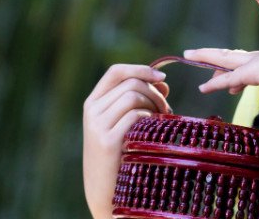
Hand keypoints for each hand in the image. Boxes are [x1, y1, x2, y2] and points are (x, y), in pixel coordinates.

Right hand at [82, 64, 171, 217]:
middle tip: (166, 109)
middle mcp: (92, 110)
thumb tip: (163, 82)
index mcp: (93, 102)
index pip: (116, 71)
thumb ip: (140, 99)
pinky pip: (137, 115)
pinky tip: (153, 131)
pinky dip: (151, 119)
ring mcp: (97, 125)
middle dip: (156, 92)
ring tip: (162, 120)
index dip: (141, 69)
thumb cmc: (122, 153)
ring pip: (135, 96)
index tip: (163, 78)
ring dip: (156, 105)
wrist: (107, 190)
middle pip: (132, 83)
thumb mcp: (125, 122)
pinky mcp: (107, 140)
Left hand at [184, 37, 258, 97]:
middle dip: (214, 55)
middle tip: (196, 54)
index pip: (249, 62)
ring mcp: (255, 63)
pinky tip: (202, 87)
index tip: (229, 80)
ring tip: (190, 54)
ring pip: (223, 58)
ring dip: (205, 57)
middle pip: (231, 55)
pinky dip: (214, 83)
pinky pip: (228, 77)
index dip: (236, 69)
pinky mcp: (252, 72)